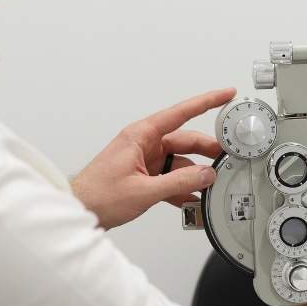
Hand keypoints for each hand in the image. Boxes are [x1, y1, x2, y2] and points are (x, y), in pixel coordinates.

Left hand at [70, 88, 234, 229]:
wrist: (79, 210)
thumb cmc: (97, 195)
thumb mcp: (143, 191)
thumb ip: (179, 183)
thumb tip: (205, 175)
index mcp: (140, 135)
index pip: (180, 113)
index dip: (206, 102)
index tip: (225, 95)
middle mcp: (143, 144)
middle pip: (185, 140)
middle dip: (207, 149)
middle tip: (227, 156)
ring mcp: (144, 160)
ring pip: (179, 161)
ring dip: (194, 175)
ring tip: (210, 186)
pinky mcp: (144, 175)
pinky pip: (170, 177)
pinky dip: (182, 188)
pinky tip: (192, 200)